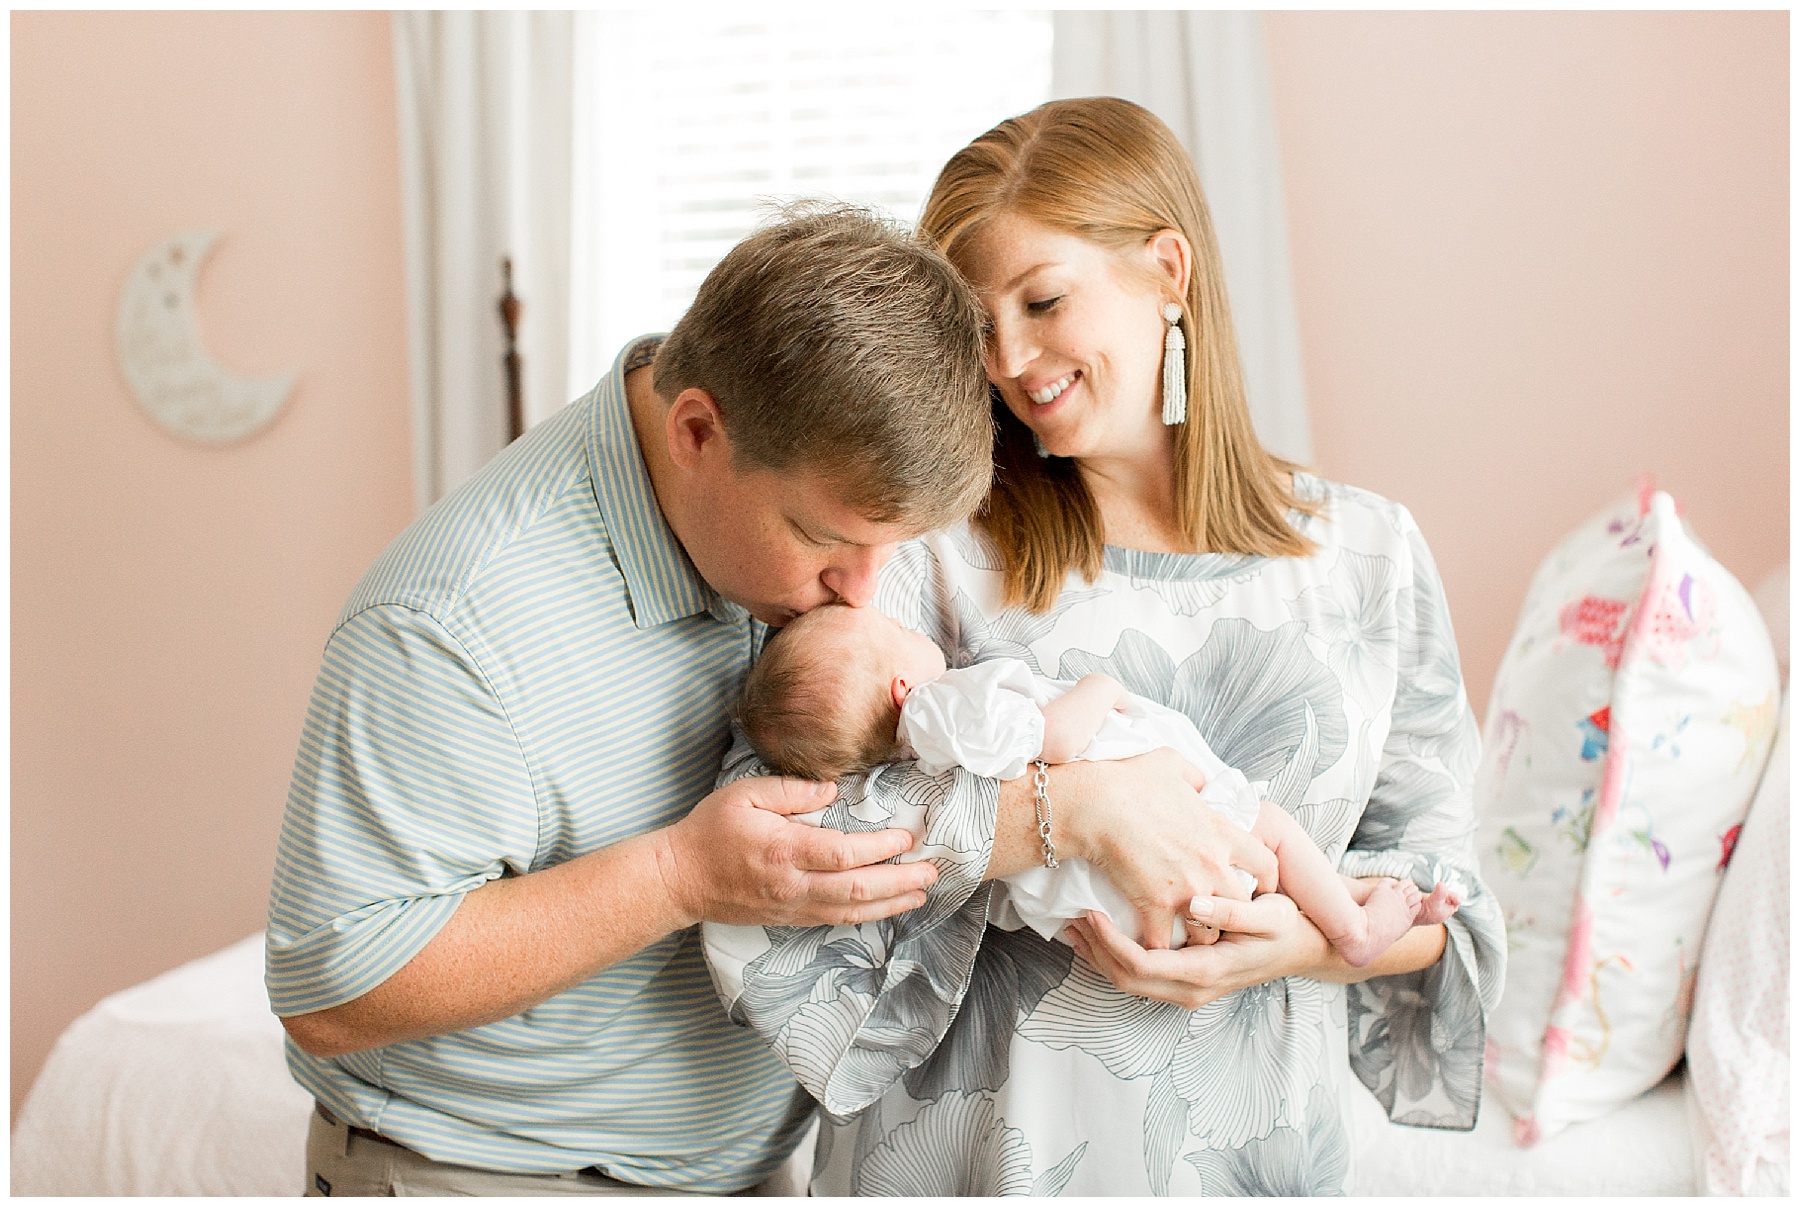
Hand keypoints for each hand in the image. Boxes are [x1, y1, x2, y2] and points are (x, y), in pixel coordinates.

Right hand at [660, 776, 937, 927]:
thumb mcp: (744, 794)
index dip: (880, 848)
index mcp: (785, 851)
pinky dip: (865, 915)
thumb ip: (791, 791)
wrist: (679, 879)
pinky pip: (834, 920)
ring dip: (891, 903)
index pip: (844, 854)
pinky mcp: (788, 918)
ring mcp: (792, 907)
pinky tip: (884, 908)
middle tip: (933, 871)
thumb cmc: (710, 831)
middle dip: (900, 881)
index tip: (907, 837)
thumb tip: (832, 790)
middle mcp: (793, 885)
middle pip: (858, 889)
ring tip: (921, 893)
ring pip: (851, 911)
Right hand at [1059, 749, 1278, 950]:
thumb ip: (1195, 776)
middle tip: (1217, 919)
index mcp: (1221, 832)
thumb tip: (1200, 783)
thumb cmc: (1129, 780)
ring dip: (1196, 936)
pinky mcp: (1155, 904)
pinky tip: (1148, 944)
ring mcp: (1186, 888)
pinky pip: (1164, 941)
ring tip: (1183, 936)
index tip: (1255, 889)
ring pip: (1207, 932)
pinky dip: (1156, 946)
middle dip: (1232, 917)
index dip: (1265, 882)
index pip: (1266, 865)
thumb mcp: (1171, 764)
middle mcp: (1212, 865)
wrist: (1096, 803)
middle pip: (1242, 907)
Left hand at [1063, 893, 1328, 1008]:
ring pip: (1128, 982)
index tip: (1089, 911)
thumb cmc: (1287, 927)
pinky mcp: (1185, 981)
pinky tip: (1100, 934)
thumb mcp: (1269, 914)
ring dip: (1098, 955)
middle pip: (1126, 979)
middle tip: (1069, 916)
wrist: (1305, 949)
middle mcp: (1192, 989)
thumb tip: (1194, 905)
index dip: (1110, 942)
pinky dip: (1113, 957)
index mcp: (1206, 972)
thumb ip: (1232, 910)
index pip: (1142, 965)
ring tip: (1074, 924)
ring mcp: (1188, 990)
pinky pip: (1140, 976)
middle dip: (1093, 950)